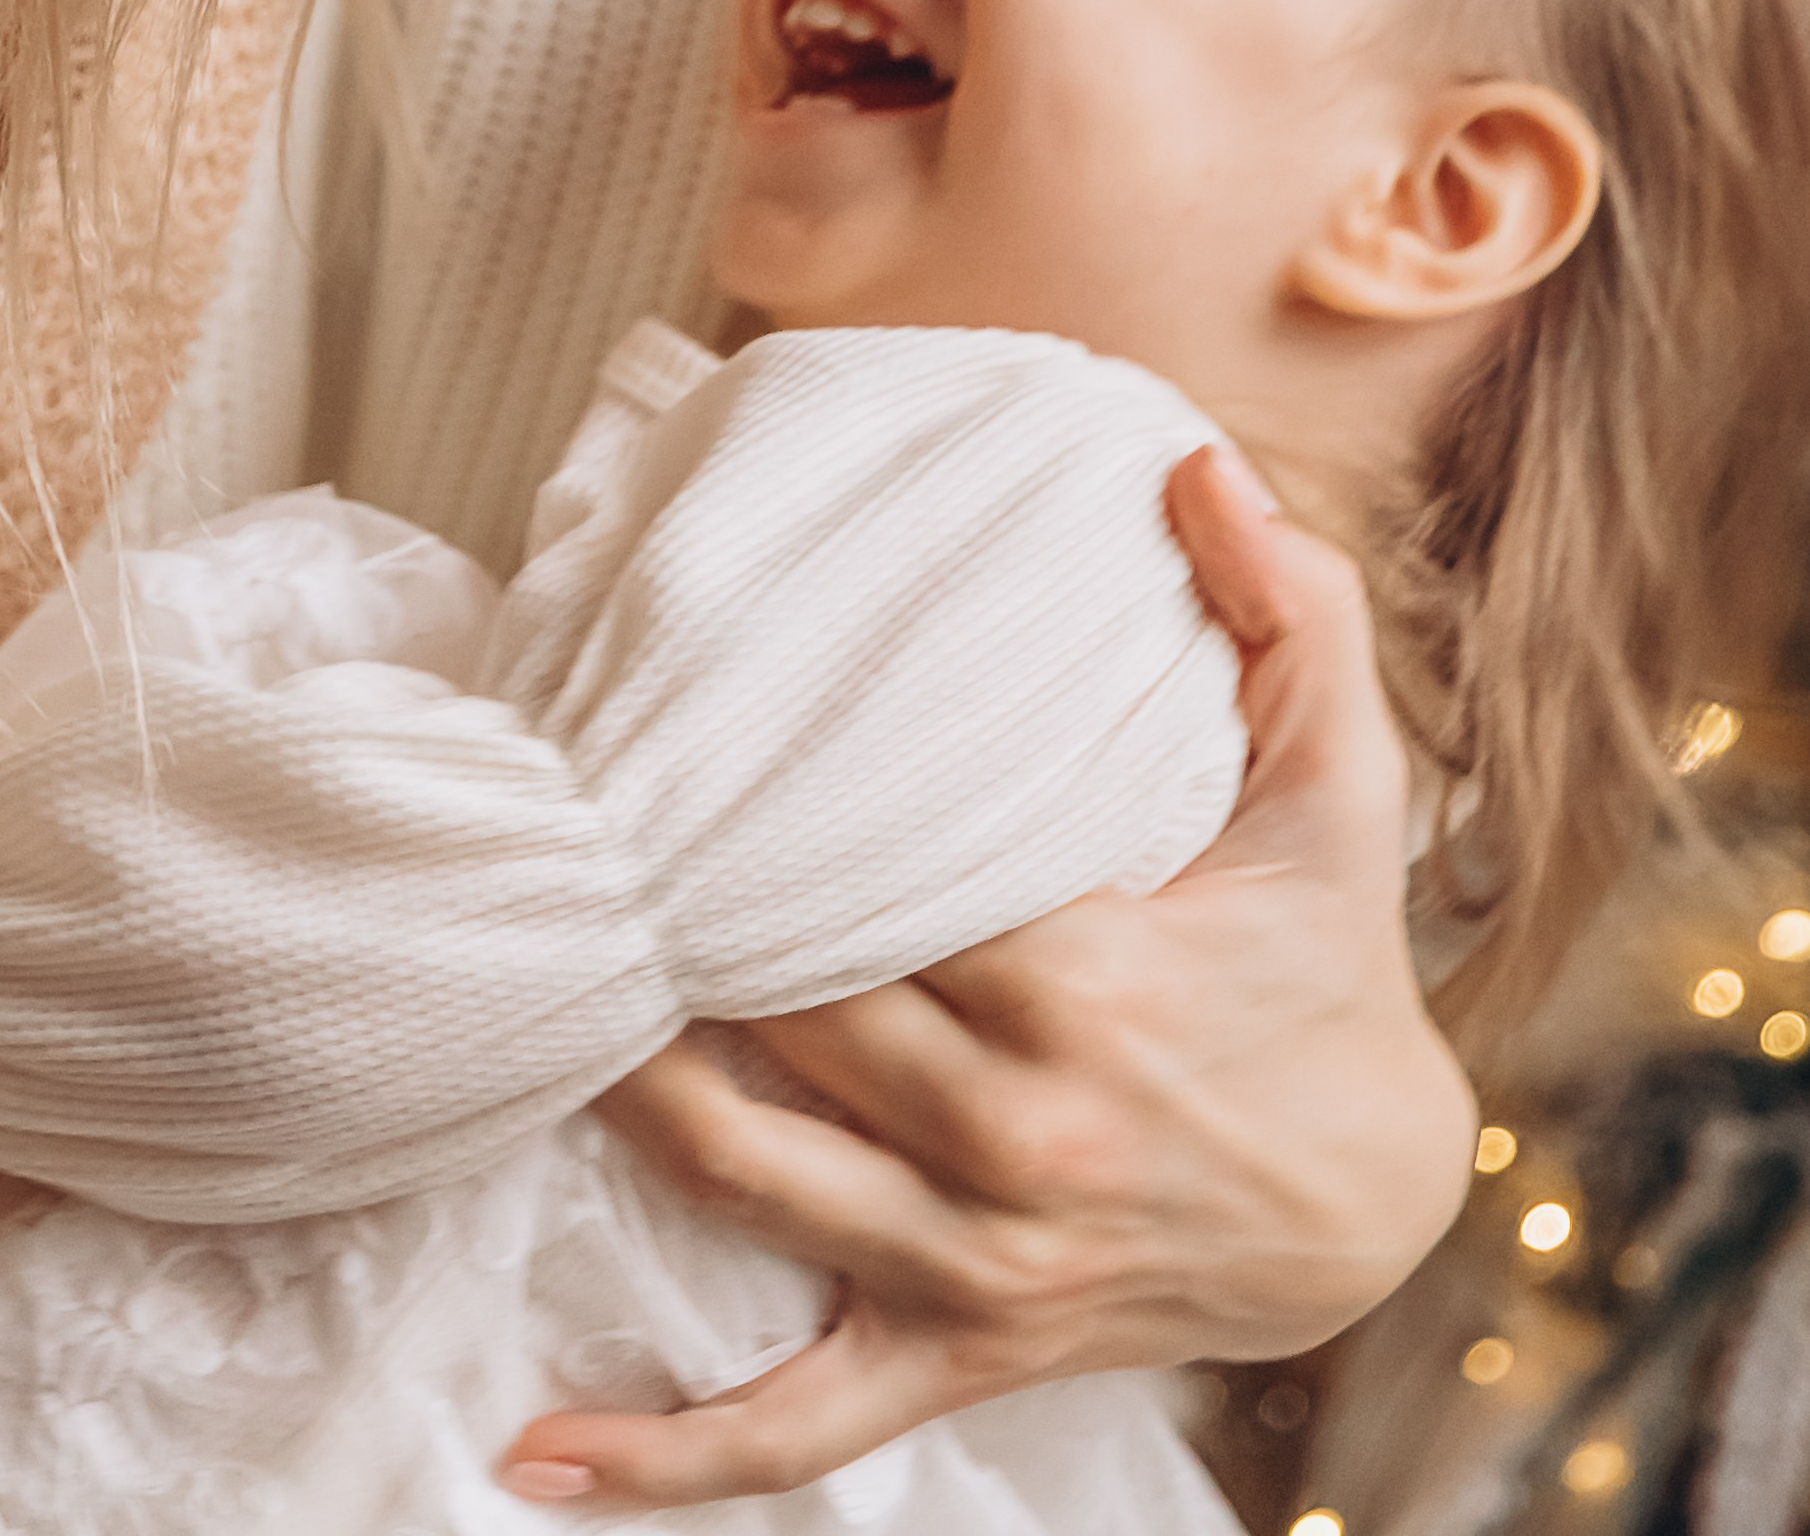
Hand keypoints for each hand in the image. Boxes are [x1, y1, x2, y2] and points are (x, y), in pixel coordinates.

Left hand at [498, 448, 1475, 1507]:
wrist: (1378, 1189)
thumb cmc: (1322, 955)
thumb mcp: (1341, 776)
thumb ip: (1285, 607)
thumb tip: (1192, 461)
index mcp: (1089, 979)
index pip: (870, 880)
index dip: (753, 812)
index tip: (654, 736)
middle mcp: (1019, 1126)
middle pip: (782, 1007)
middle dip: (664, 928)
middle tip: (547, 835)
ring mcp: (977, 1255)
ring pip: (742, 1167)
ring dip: (618, 1088)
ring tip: (519, 997)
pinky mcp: (958, 1350)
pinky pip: (794, 1424)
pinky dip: (665, 1453)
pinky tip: (539, 1451)